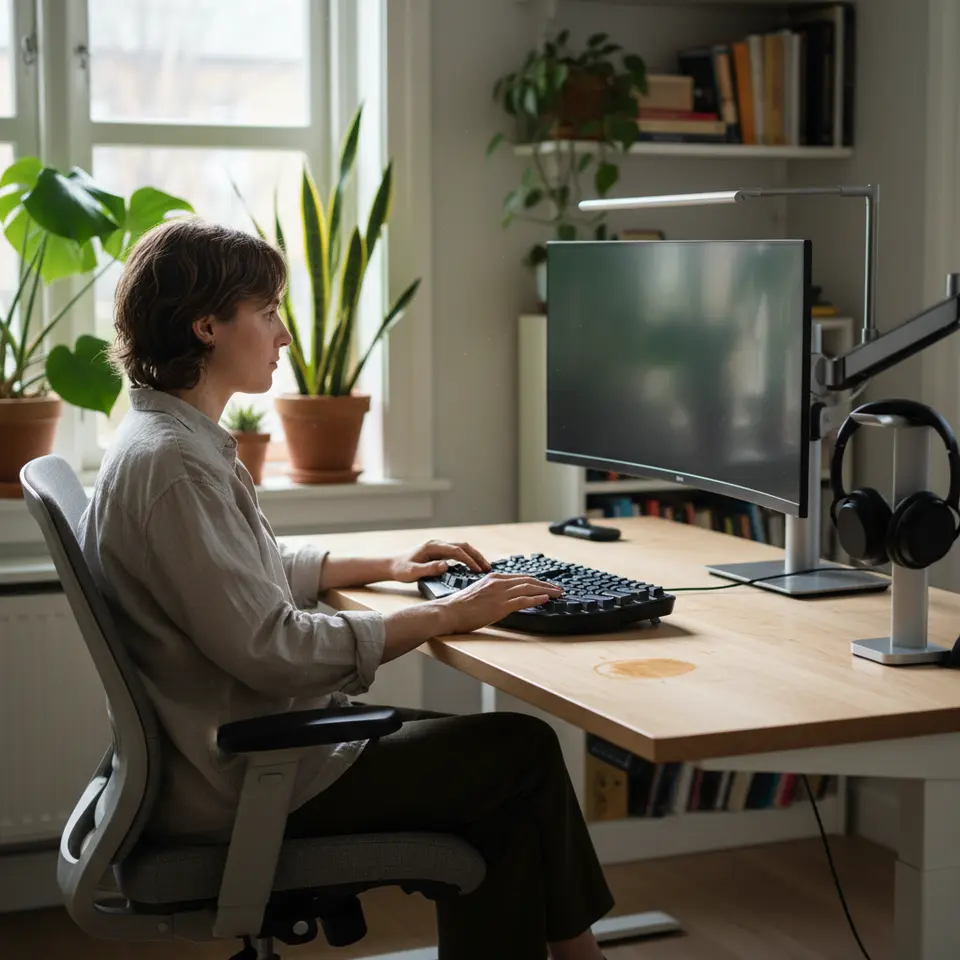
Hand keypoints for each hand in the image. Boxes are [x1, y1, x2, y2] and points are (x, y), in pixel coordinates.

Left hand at [389, 539, 492, 581]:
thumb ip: (429, 569)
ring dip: (474, 556)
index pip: (456, 551)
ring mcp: (439, 546)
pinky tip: (473, 566)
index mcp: (432, 547)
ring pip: (462, 548)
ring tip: (484, 568)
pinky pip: (457, 552)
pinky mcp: (439, 551)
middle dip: (477, 556)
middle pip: (463, 546)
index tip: (478, 570)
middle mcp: (437, 544)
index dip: (469, 560)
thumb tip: (446, 566)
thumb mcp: (413, 572)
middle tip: (488, 568)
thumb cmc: (401, 569)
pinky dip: (468, 557)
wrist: (392, 565)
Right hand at [435, 572, 563, 634]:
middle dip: (545, 584)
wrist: (448, 612)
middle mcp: (498, 583)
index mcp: (493, 578)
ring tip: (557, 594)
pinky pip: (523, 600)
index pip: (520, 577)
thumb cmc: (459, 606)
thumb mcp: (478, 592)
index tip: (545, 585)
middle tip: (558, 589)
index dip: (536, 581)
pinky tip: (545, 599)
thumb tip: (503, 597)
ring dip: (546, 590)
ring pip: (529, 588)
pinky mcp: (500, 606)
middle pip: (528, 580)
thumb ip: (492, 591)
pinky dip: (536, 599)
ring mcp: (500, 594)